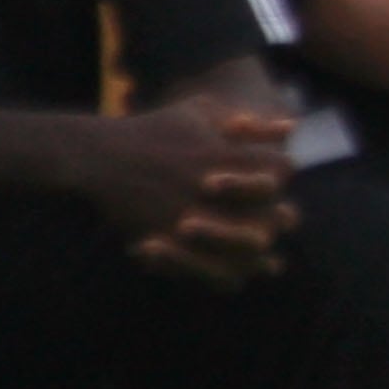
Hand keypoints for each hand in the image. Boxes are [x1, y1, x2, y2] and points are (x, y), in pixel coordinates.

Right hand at [77, 100, 296, 286]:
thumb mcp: (201, 112)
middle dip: (278, 217)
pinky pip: (212, 269)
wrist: (97, 156)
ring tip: (268, 258)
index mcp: (223, 155)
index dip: (283, 178)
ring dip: (262, 253)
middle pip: (272, 212)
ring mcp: (191, 216)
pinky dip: (230, 275)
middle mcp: (211, 188)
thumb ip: (247, 123)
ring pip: (249, 246)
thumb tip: (291, 127)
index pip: (280, 171)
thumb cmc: (152, 130)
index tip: (278, 183)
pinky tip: (238, 276)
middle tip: (281, 220)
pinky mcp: (169, 241)